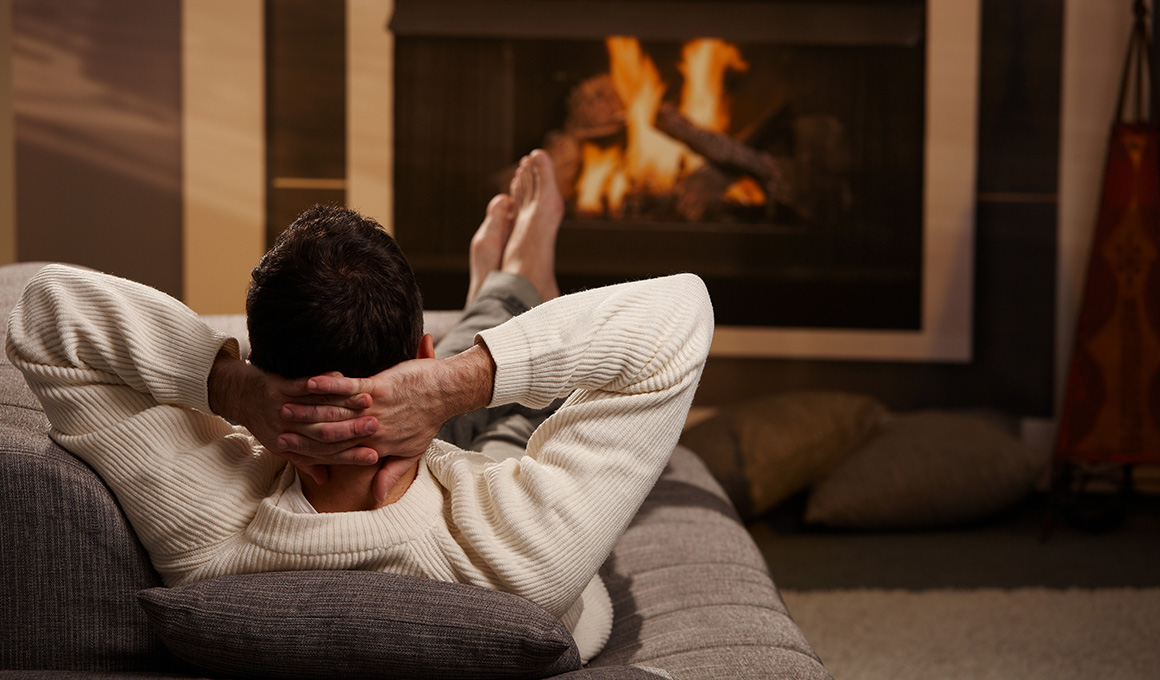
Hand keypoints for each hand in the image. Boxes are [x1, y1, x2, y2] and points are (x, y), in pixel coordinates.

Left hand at [207, 350, 376, 483]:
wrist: (238, 396)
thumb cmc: (265, 422)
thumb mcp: (283, 446)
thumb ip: (308, 461)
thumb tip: (325, 481)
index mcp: (290, 448)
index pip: (326, 455)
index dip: (349, 457)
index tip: (373, 456)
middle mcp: (285, 432)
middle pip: (325, 435)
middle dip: (353, 431)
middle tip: (377, 428)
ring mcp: (280, 410)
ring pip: (318, 410)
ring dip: (344, 405)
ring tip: (368, 402)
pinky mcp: (275, 389)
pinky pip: (302, 386)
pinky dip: (323, 383)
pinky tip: (341, 378)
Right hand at [279, 344, 496, 498]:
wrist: (448, 392)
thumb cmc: (429, 419)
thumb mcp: (412, 452)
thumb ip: (391, 472)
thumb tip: (377, 497)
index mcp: (378, 447)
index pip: (338, 454)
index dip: (311, 454)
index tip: (288, 451)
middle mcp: (374, 432)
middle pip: (331, 435)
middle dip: (302, 432)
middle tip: (276, 429)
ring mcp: (377, 409)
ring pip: (337, 413)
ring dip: (308, 409)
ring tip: (283, 406)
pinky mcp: (381, 387)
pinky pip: (350, 388)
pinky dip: (330, 385)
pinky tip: (310, 382)